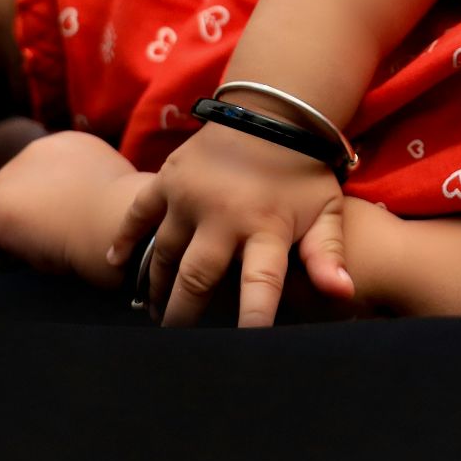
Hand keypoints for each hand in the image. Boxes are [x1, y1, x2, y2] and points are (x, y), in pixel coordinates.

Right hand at [106, 122, 352, 327]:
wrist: (272, 113)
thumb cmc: (303, 172)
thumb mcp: (325, 211)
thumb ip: (328, 254)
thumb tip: (343, 293)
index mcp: (266, 226)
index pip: (260, 283)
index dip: (253, 317)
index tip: (243, 348)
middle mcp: (224, 214)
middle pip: (197, 278)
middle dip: (185, 316)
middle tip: (178, 344)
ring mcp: (190, 196)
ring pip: (165, 255)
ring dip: (157, 288)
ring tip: (156, 315)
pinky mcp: (168, 179)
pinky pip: (138, 214)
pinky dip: (125, 240)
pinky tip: (116, 267)